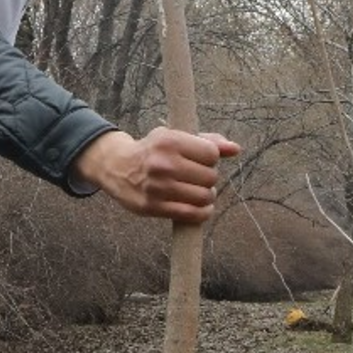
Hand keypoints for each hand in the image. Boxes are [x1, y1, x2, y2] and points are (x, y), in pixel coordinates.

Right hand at [71, 127, 240, 222]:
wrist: (116, 166)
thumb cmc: (153, 151)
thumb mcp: (175, 137)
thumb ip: (208, 141)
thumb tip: (236, 149)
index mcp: (169, 141)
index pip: (211, 154)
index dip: (210, 158)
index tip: (201, 159)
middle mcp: (163, 163)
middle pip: (210, 177)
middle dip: (208, 178)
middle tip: (198, 177)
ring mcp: (157, 187)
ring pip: (204, 197)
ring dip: (207, 196)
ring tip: (199, 192)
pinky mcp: (153, 207)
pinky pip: (192, 214)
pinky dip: (202, 213)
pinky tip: (201, 208)